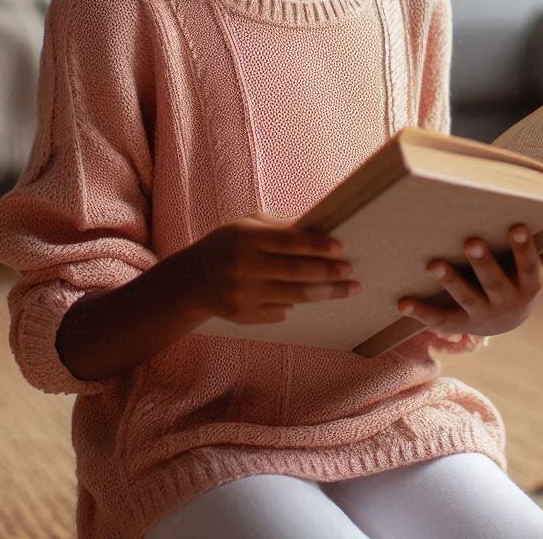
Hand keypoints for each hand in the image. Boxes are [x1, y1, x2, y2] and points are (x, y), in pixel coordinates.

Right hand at [179, 210, 357, 324]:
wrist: (192, 280)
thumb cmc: (229, 244)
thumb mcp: (248, 225)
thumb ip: (281, 227)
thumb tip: (320, 234)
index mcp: (246, 239)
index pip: (289, 242)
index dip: (317, 246)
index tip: (340, 248)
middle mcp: (243, 267)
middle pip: (297, 272)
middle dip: (329, 272)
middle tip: (350, 270)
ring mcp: (243, 295)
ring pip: (295, 296)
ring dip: (326, 293)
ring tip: (348, 288)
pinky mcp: (243, 316)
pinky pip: (281, 312)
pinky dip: (294, 304)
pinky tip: (301, 297)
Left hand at [397, 217, 542, 336]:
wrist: (510, 320)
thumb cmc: (531, 279)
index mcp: (530, 284)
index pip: (528, 264)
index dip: (523, 247)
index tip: (515, 225)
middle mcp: (506, 301)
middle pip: (494, 282)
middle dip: (482, 262)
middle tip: (470, 239)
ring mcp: (481, 314)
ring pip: (465, 299)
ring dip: (450, 282)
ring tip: (433, 263)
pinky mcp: (458, 323)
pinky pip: (438, 319)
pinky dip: (419, 312)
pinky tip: (401, 300)